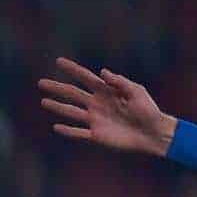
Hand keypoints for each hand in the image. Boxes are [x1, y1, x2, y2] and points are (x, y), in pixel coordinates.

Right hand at [38, 58, 176, 155]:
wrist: (155, 134)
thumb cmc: (149, 111)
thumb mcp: (137, 92)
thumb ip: (120, 82)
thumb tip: (102, 72)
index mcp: (107, 92)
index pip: (86, 78)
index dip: (73, 69)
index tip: (59, 61)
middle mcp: (98, 105)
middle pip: (73, 94)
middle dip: (57, 88)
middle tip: (41, 82)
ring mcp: (97, 120)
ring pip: (72, 112)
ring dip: (58, 107)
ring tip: (44, 102)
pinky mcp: (98, 136)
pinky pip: (79, 133)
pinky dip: (68, 131)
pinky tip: (57, 127)